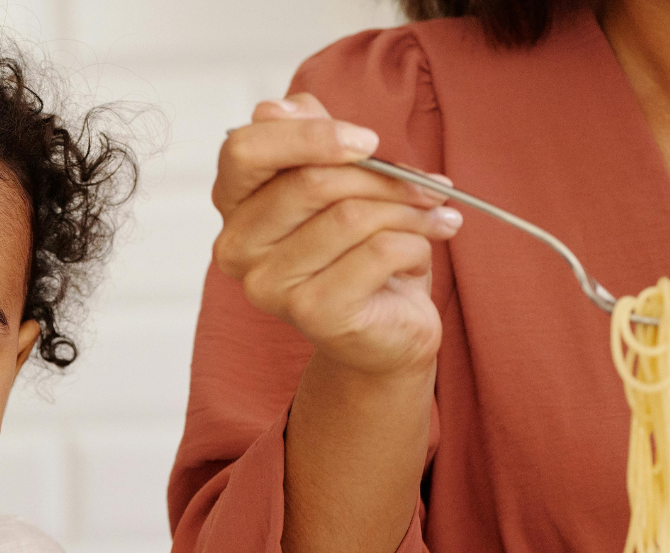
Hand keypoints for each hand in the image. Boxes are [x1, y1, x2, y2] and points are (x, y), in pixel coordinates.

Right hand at [213, 94, 461, 377]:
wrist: (385, 327)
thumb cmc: (361, 247)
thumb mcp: (340, 177)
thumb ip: (309, 135)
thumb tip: (278, 107)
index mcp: (235, 206)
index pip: (244, 149)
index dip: (309, 135)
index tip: (369, 140)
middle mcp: (236, 248)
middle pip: (310, 181)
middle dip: (383, 177)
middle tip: (429, 185)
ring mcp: (267, 285)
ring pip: (350, 216)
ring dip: (409, 211)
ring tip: (434, 218)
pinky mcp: (310, 313)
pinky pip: (377, 253)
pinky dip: (415, 246)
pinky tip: (421, 255)